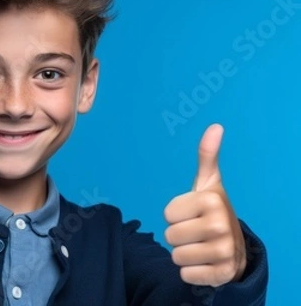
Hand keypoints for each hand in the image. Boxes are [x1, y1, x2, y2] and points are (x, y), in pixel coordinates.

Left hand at [164, 123, 246, 286]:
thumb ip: (207, 156)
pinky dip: (191, 272)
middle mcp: (220, 225)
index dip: (175, 214)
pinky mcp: (221, 274)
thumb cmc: (212, 211)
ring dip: (183, 254)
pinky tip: (205, 264)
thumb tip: (215, 126)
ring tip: (199, 247)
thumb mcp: (208, 183)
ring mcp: (223, 252)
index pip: (167, 213)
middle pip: (169, 235)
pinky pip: (185, 275)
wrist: (235, 248)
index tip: (192, 213)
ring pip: (175, 256)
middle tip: (196, 232)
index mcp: (212, 200)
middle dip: (178, 235)